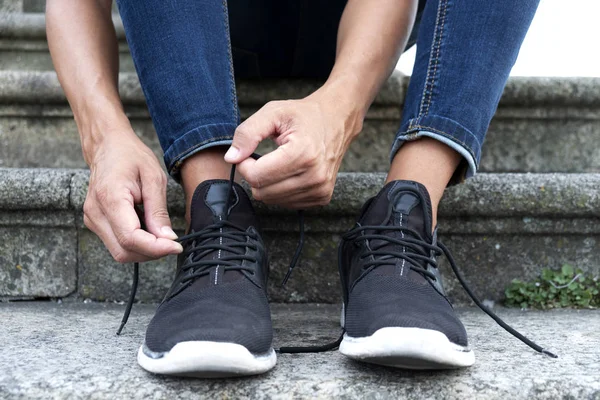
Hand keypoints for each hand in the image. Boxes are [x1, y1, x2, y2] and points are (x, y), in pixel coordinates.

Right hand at [83, 131, 182, 262]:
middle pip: (124, 251)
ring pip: (120, 251)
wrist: (107, 145)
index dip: (155, 248)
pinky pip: (116, 242)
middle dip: (151, 252)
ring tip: (158, 230)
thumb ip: (159, 211)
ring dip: (144, 249)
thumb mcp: (154, 178)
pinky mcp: (95, 222)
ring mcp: (92, 219)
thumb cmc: (130, 156)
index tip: (176, 246)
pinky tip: (146, 226)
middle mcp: (95, 213)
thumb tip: (168, 238)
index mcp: (110, 198)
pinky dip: (136, 242)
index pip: (131, 238)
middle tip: (171, 241)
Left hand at [224, 86, 363, 208]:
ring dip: (268, 183)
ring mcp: (320, 189)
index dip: (244, 165)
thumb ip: (248, 133)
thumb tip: (231, 158)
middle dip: (255, 175)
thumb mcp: (273, 113)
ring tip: (279, 162)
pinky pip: (287, 203)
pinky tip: (289, 172)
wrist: (337, 120)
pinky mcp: (322, 197)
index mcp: (302, 154)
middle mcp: (315, 176)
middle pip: (262, 192)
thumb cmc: (304, 115)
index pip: (257, 176)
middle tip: (263, 157)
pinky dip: (281, 190)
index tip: (248, 153)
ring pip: (273, 200)